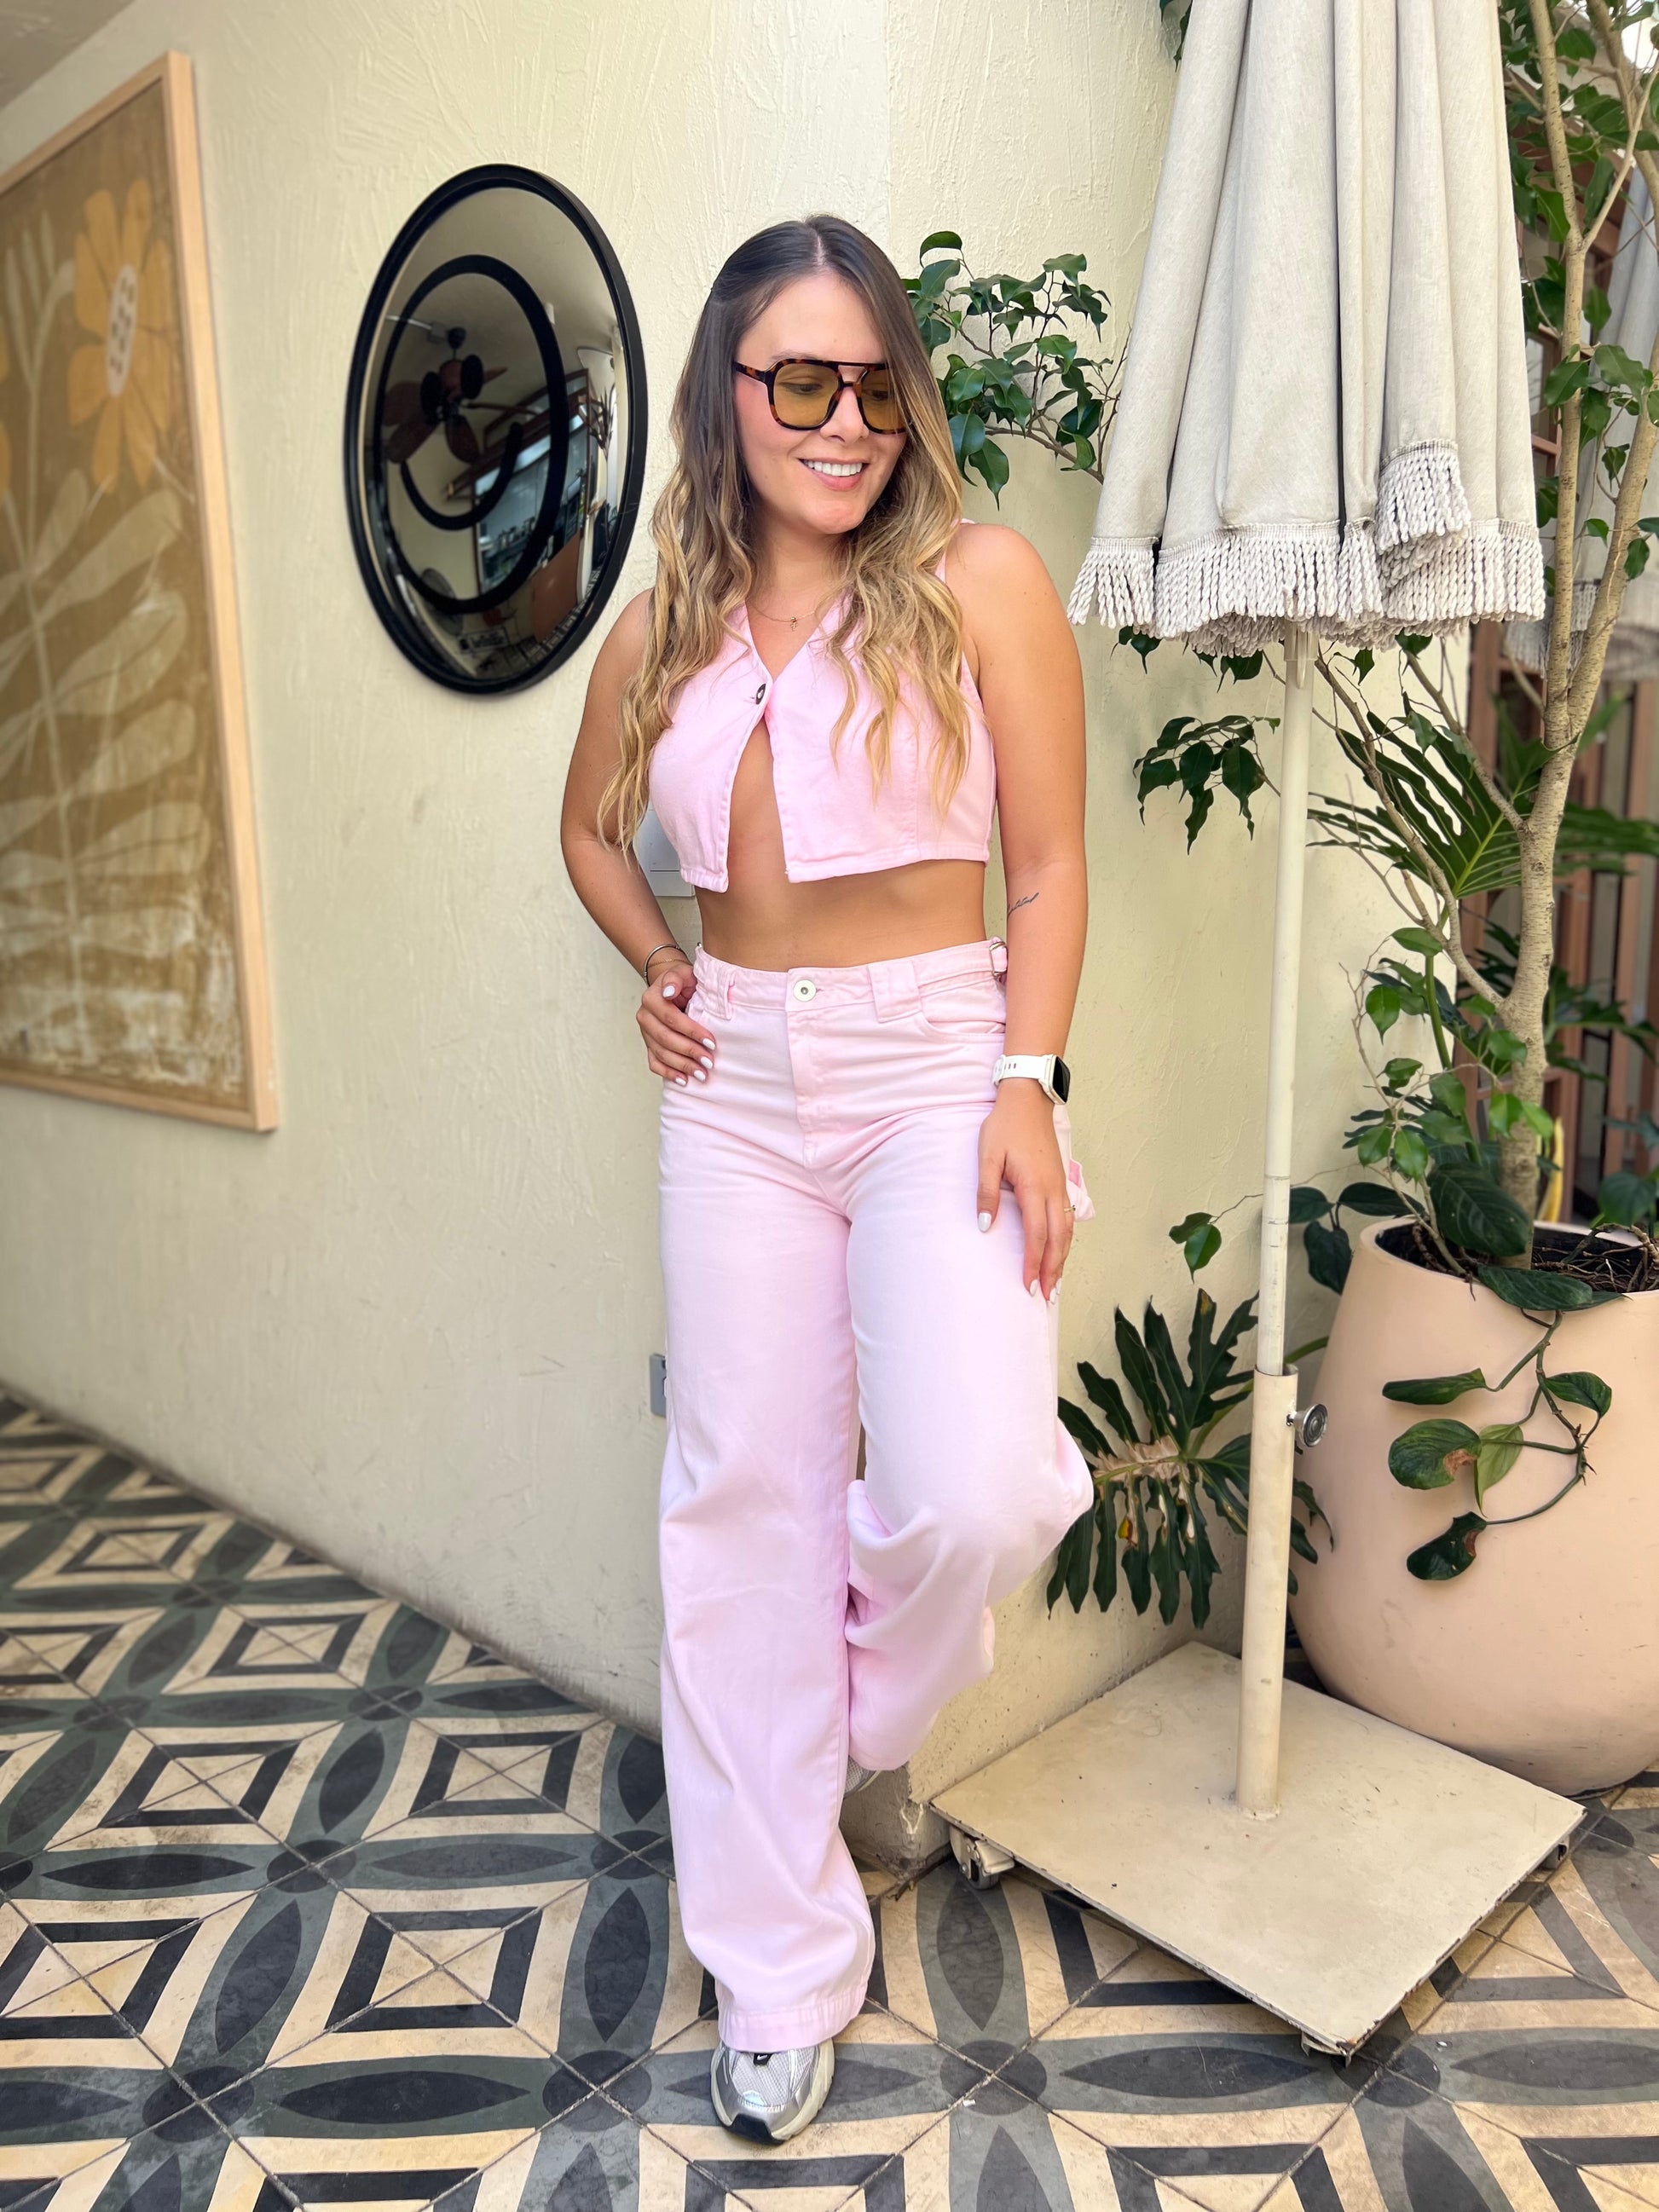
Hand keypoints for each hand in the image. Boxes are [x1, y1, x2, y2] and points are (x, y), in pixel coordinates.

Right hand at [638, 959, 715, 1085]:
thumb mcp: (683, 972)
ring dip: (682, 1066)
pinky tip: (684, 1080)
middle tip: (709, 1061)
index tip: (711, 1042)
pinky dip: (669, 1073)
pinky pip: (655, 1063)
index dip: (692, 1032)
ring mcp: (645, 1033)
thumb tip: (668, 992)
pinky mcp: (649, 1045)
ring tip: (702, 1074)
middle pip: (666, 1039)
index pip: (672, 1018)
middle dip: (689, 1052)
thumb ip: (676, 978)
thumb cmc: (683, 981)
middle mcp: (644, 1017)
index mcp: (651, 999)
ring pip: (661, 1053)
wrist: (673, 987)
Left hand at [977, 1080, 1072, 1299]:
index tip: (1028, 1285)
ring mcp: (1060, 1186)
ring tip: (1056, 1283)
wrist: (1029, 1099)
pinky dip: (1065, 1240)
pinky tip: (1060, 1251)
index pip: (1037, 1235)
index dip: (1033, 1263)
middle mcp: (1053, 1190)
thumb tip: (985, 1227)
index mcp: (1034, 1187)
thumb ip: (986, 1192)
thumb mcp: (987, 1156)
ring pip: (1067, 1230)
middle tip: (1046, 1296)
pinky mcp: (1060, 1181)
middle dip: (1053, 1270)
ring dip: (1062, 1258)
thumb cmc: (1005, 1126)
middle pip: (1058, 1239)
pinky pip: (1067, 1218)